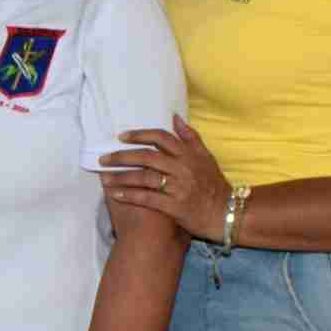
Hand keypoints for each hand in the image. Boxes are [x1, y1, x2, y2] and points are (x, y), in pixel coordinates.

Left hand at [99, 116, 232, 241]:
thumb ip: (190, 137)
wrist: (226, 213)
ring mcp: (179, 187)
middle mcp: (182, 168)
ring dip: (121, 177)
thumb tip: (175, 117)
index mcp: (188, 155)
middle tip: (104, 159)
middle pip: (147, 157)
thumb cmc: (214, 185)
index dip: (140, 135)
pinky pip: (148, 198)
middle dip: (122, 157)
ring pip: (144, 177)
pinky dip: (130, 195)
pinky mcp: (175, 206)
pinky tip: (115, 194)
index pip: (161, 138)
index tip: (121, 137)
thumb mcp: (206, 157)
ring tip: (104, 178)